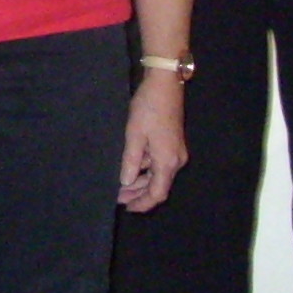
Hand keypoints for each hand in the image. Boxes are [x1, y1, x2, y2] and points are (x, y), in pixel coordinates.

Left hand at [117, 72, 187, 211]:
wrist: (165, 84)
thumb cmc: (149, 108)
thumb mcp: (134, 135)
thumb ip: (130, 161)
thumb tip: (126, 182)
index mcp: (167, 161)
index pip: (157, 193)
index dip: (142, 204)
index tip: (126, 208)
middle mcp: (176, 160)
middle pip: (158, 186)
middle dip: (138, 194)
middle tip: (117, 198)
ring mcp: (176, 152)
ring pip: (158, 175)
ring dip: (140, 182)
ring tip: (120, 186)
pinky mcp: (172, 143)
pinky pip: (159, 164)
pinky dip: (145, 170)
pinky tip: (130, 169)